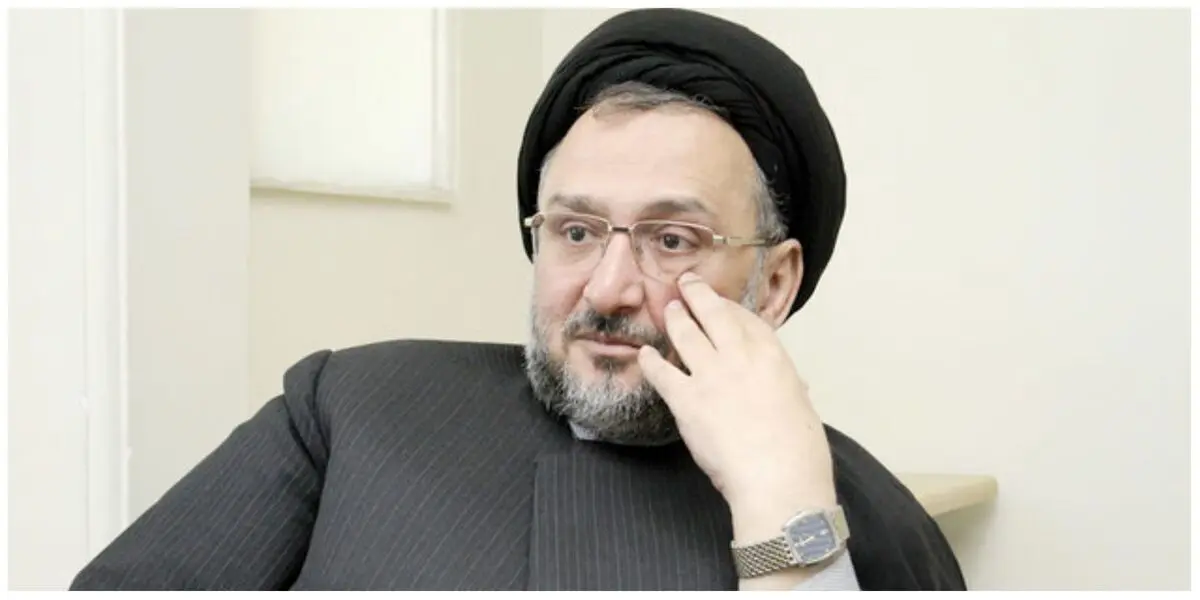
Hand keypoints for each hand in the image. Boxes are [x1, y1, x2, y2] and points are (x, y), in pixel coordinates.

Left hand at [637, 272, 836, 537]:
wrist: (778, 478)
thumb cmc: (799, 452)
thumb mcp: (802, 408)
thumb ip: (790, 390)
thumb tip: (795, 386)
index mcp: (774, 357)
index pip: (747, 320)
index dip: (730, 307)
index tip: (721, 303)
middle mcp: (740, 357)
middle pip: (714, 314)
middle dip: (697, 294)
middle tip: (686, 283)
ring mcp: (711, 375)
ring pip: (685, 334)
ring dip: (675, 319)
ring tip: (668, 309)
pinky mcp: (686, 400)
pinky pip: (662, 373)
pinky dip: (651, 361)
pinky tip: (644, 354)